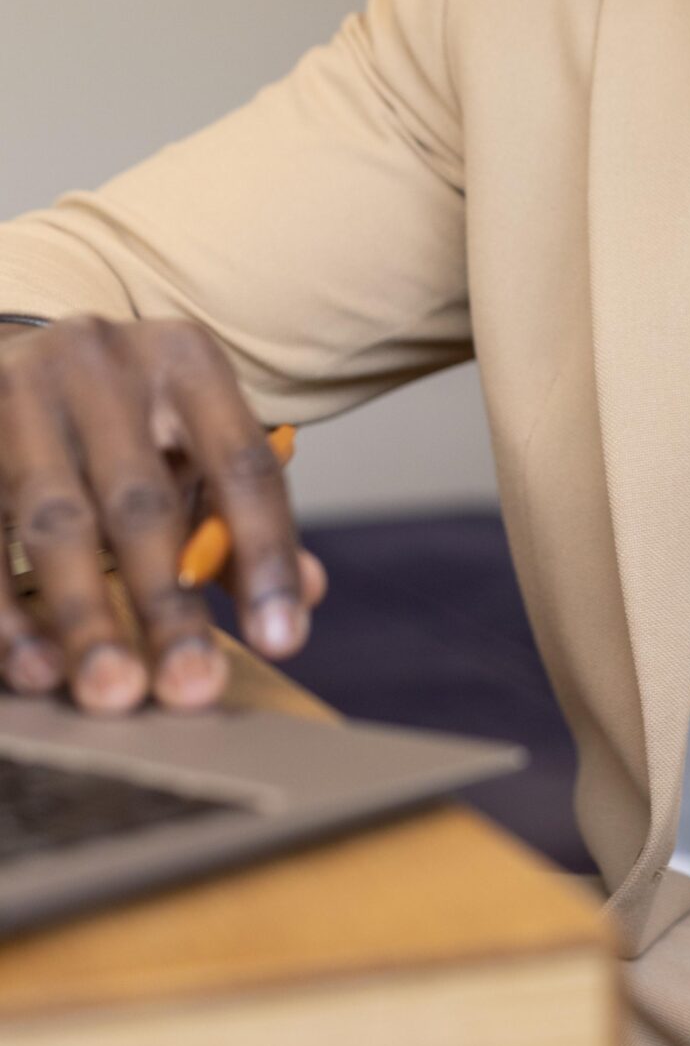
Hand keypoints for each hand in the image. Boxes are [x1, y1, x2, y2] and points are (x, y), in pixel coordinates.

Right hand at [0, 314, 324, 711]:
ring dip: (84, 616)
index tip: (284, 640)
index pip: (242, 463)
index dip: (267, 553)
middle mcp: (102, 364)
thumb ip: (239, 520)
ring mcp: (21, 395)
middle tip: (191, 688)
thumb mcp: (190, 444)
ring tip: (111, 692)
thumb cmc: (125, 417)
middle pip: (143, 500)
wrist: (15, 353)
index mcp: (184, 361)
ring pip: (54, 521)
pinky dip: (8, 613)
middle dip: (168, 604)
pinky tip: (34, 668)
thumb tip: (304, 597)